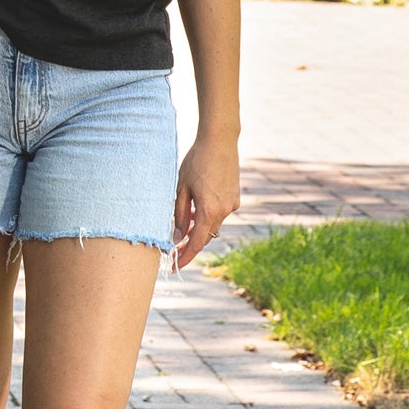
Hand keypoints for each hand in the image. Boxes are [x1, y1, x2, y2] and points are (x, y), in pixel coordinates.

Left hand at [173, 133, 239, 267]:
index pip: (196, 242)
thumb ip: (180, 214)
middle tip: (173, 250)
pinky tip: (196, 207)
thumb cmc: (195, 162)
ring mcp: (232, 204)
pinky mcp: (235, 198)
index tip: (175, 266)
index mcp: (209, 210)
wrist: (219, 142)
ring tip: (181, 226)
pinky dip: (207, 216)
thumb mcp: (181, 188)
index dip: (185, 256)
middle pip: (205, 236)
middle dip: (190, 244)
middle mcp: (224, 211)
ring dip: (198, 228)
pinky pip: (219, 214)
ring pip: (212, 225)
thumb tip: (178, 236)